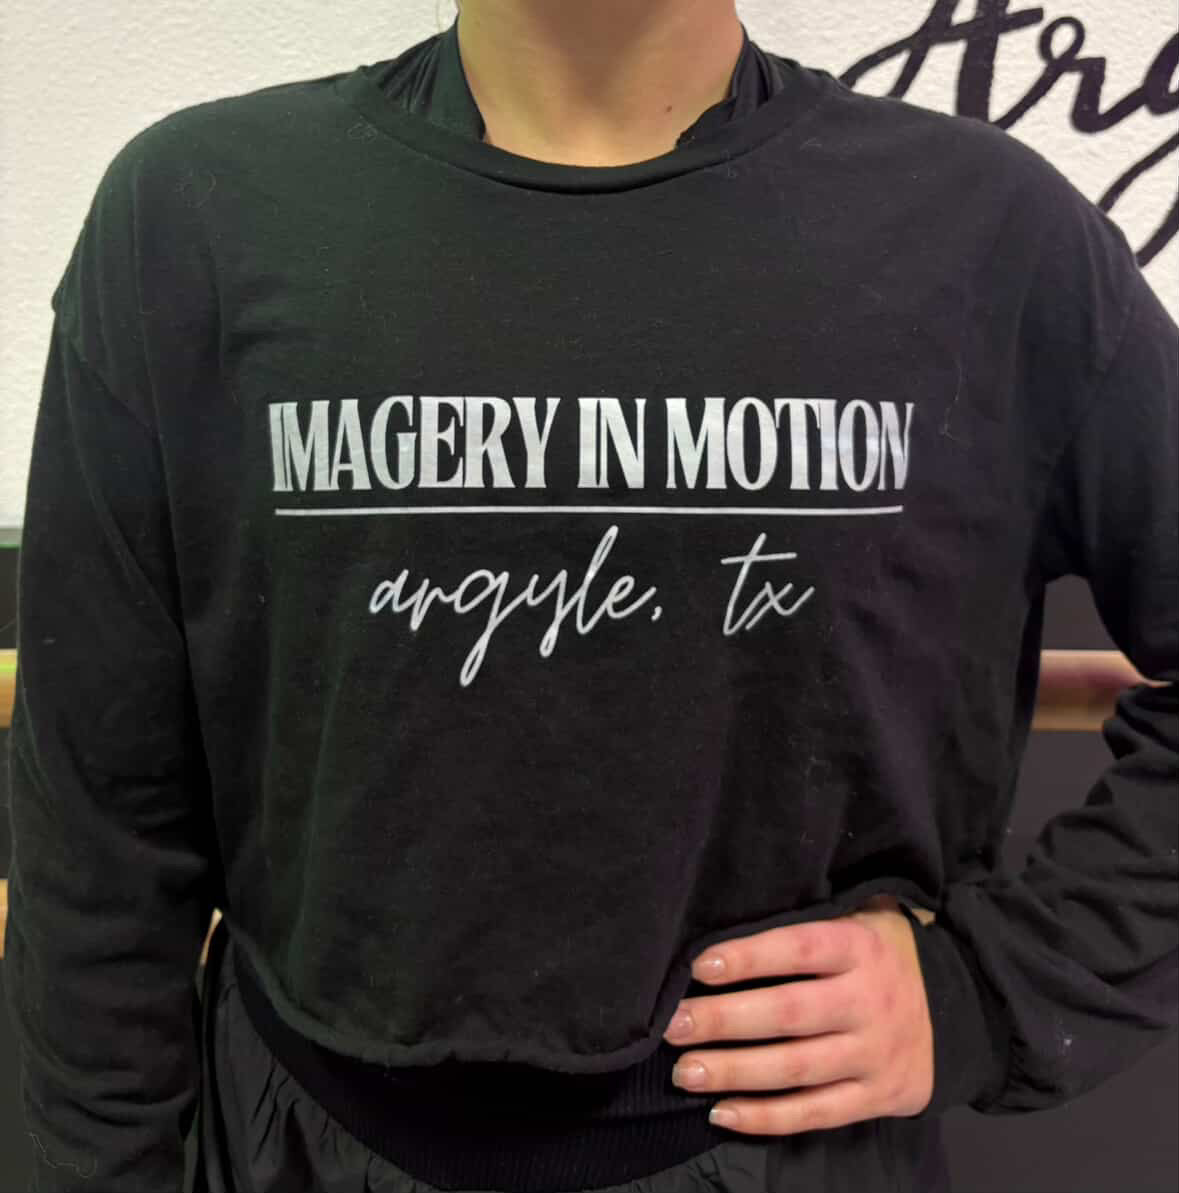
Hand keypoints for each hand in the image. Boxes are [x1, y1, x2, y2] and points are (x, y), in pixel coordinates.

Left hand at [663, 894, 935, 1134]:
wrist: (960, 1005)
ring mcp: (875, 1053)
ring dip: (734, 1072)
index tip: (699, 966)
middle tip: (673, 1026)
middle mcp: (870, 1001)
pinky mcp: (879, 1096)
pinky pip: (817, 1113)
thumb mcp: (859, 915)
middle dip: (723, 1021)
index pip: (799, 949)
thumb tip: (735, 904)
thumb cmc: (880, 951)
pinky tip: (722, 1112)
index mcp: (860, 947)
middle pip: (788, 1015)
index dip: (749, 957)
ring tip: (684, 1071)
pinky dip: (767, 1117)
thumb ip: (809, 914)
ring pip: (796, 1069)